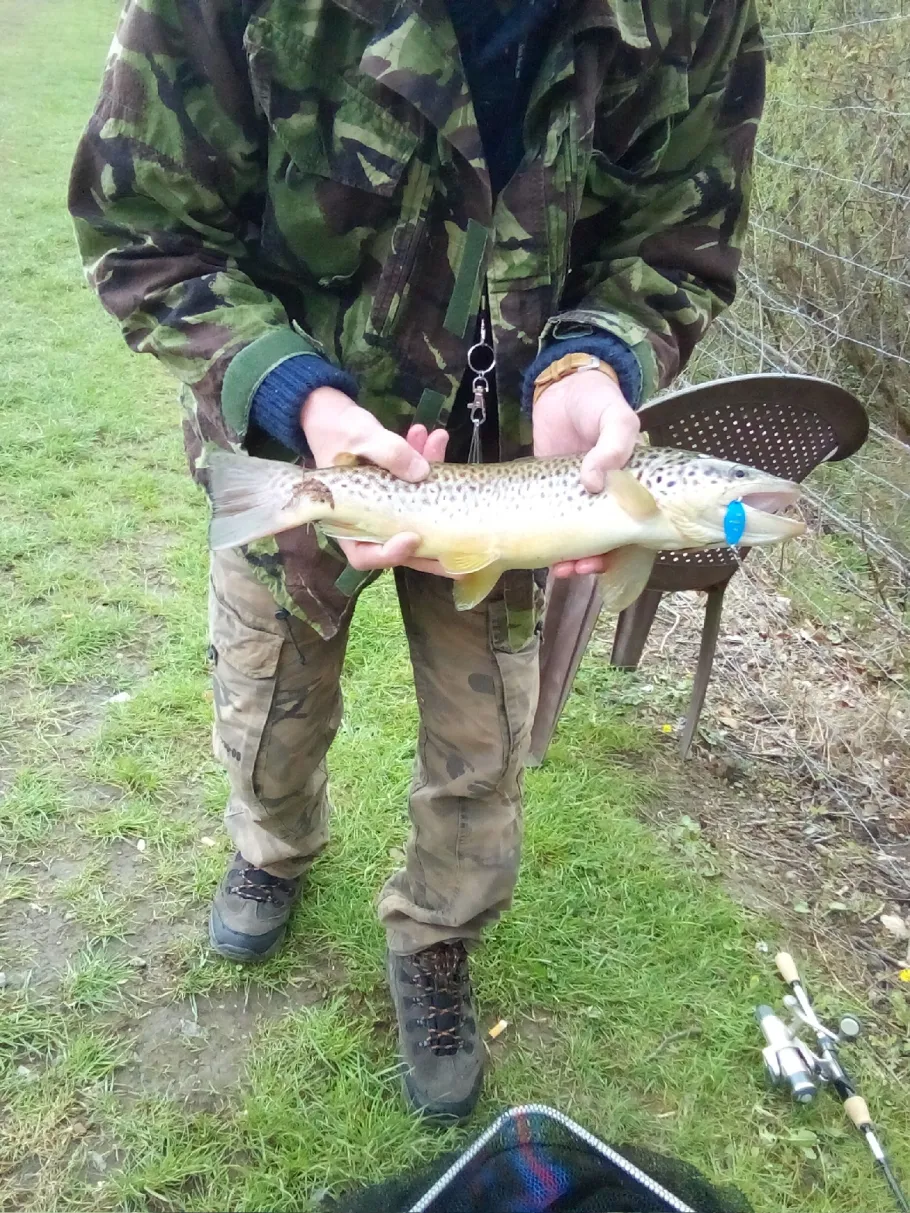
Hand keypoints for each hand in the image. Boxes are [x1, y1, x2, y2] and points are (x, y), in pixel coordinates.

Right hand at [300, 387, 454, 575]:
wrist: (328, 414)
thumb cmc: (335, 430)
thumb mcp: (360, 437)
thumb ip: (390, 453)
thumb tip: (423, 472)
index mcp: (344, 518)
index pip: (365, 554)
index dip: (391, 554)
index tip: (413, 537)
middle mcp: (366, 519)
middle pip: (400, 543)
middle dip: (434, 538)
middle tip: (462, 541)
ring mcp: (385, 505)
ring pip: (417, 513)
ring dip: (434, 484)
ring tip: (438, 445)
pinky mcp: (398, 488)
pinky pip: (419, 487)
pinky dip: (429, 464)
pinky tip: (435, 437)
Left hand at [532, 369, 639, 578]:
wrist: (561, 388)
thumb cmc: (598, 400)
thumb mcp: (616, 418)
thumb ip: (613, 445)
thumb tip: (594, 481)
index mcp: (637, 483)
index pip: (642, 524)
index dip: (631, 546)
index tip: (614, 558)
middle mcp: (613, 496)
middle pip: (612, 540)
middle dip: (599, 561)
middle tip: (581, 567)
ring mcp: (583, 497)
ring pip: (585, 539)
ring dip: (576, 558)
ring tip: (564, 568)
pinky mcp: (556, 494)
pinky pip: (558, 526)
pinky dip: (555, 544)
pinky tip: (547, 557)